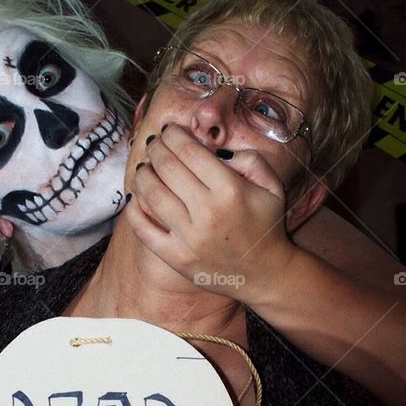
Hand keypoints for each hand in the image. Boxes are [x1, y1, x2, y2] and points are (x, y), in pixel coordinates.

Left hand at [125, 123, 292, 298]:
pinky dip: (133, 210)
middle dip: (156, 149)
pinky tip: (136, 198)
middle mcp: (207, 212)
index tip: (169, 131)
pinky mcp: (176, 258)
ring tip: (145, 168)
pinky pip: (144, 230)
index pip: (189, 151)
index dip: (174, 135)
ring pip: (150, 195)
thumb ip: (250, 158)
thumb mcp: (272, 186)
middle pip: (166, 167)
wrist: (264, 274)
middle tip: (155, 144)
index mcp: (230, 190)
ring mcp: (189, 238)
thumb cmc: (265, 225)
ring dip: (143, 174)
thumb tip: (215, 150)